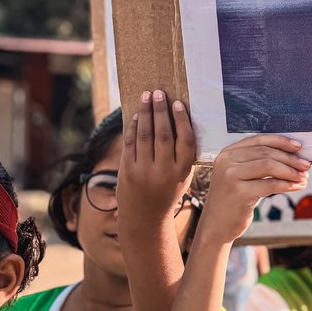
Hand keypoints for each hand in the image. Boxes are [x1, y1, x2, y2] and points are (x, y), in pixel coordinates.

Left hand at [118, 91, 196, 224]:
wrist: (145, 217)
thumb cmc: (168, 192)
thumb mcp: (182, 177)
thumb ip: (182, 154)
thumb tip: (179, 120)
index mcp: (182, 172)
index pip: (184, 141)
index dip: (181, 120)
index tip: (178, 104)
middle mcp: (163, 171)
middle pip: (163, 134)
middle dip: (160, 111)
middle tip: (159, 93)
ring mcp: (143, 171)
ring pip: (145, 136)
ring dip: (146, 113)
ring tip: (147, 97)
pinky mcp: (127, 171)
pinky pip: (130, 143)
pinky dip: (134, 127)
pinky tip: (138, 115)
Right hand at [200, 136, 310, 243]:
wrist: (216, 225)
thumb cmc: (233, 200)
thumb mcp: (241, 176)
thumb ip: (258, 163)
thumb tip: (293, 155)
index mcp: (228, 153)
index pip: (259, 140)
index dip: (281, 141)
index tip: (299, 146)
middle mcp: (227, 161)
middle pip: (266, 153)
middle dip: (290, 158)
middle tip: (307, 165)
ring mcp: (231, 176)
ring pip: (270, 166)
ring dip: (291, 171)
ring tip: (304, 177)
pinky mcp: (239, 193)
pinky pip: (270, 184)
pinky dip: (287, 185)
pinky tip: (297, 186)